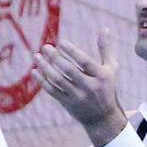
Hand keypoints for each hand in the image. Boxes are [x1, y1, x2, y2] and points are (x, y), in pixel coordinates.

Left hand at [32, 29, 126, 146]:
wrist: (103, 118)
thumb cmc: (106, 88)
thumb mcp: (111, 69)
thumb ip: (106, 49)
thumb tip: (105, 28)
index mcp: (101, 76)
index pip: (84, 62)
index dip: (72, 52)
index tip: (61, 43)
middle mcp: (90, 87)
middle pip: (69, 71)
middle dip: (55, 58)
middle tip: (45, 47)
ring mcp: (78, 96)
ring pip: (58, 81)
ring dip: (45, 68)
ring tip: (37, 57)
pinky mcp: (68, 104)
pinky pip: (52, 91)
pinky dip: (42, 81)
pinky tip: (35, 71)